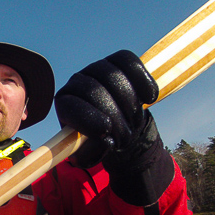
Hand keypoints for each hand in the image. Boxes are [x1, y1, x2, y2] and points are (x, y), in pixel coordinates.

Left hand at [54, 50, 158, 167]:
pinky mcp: (117, 60)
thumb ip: (90, 153)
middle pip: (94, 91)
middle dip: (115, 116)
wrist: (118, 123)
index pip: (72, 107)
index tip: (106, 132)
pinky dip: (142, 80)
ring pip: (114, 76)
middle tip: (126, 136)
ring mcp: (97, 68)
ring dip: (130, 103)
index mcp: (65, 104)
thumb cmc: (99, 139)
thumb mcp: (89, 154)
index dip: (89, 119)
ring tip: (134, 121)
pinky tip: (149, 98)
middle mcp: (77, 82)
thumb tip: (105, 141)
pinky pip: (129, 61)